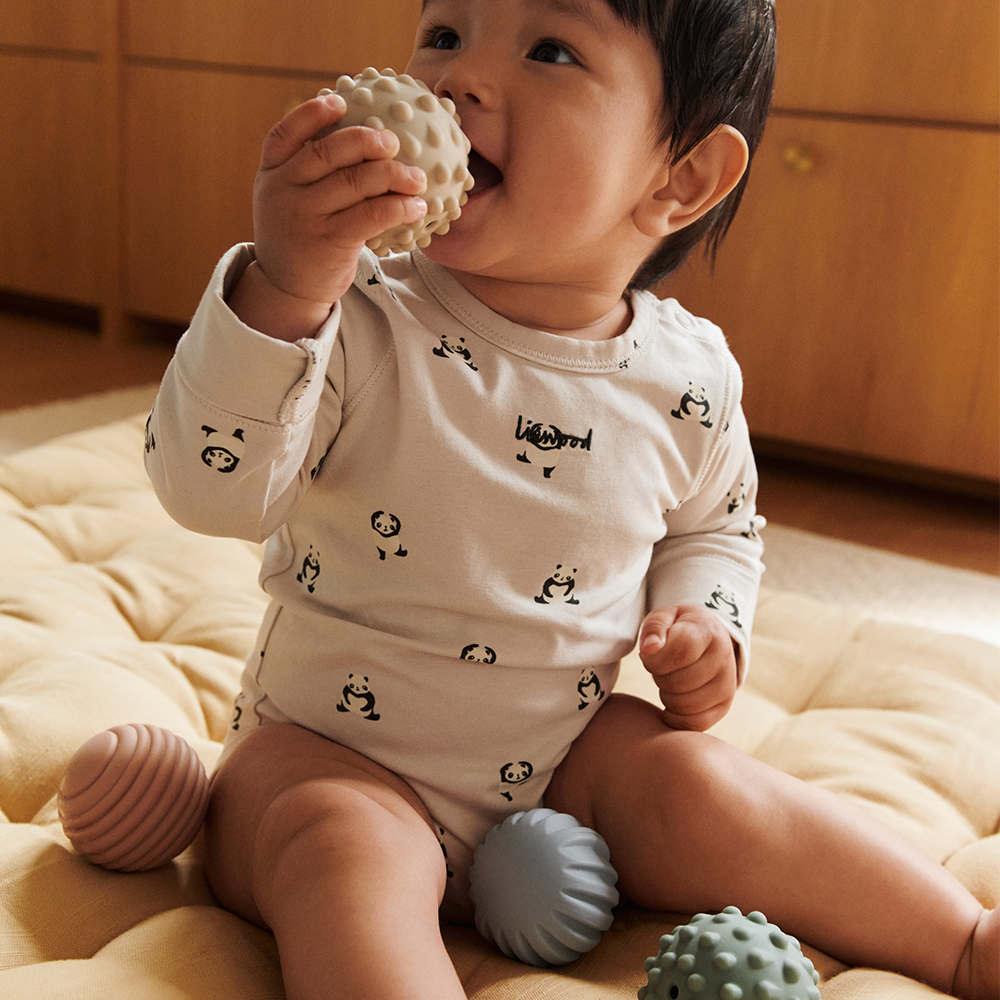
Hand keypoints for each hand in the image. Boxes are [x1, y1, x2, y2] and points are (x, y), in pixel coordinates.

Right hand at [231, 93, 427, 338]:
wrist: (286, 289)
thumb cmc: (299, 238)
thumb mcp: (286, 201)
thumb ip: (307, 174)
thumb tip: (356, 140)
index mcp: (271, 174)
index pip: (284, 134)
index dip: (311, 114)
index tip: (339, 99)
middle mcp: (283, 191)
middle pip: (326, 153)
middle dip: (365, 141)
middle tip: (394, 141)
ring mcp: (305, 216)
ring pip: (354, 183)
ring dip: (393, 175)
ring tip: (418, 178)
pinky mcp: (329, 242)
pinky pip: (370, 215)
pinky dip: (398, 207)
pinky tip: (417, 207)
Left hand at [638, 605, 737, 730]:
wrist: (708, 638)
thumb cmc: (678, 628)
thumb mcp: (664, 617)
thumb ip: (654, 628)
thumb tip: (650, 649)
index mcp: (709, 631)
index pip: (679, 652)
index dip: (655, 658)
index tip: (649, 652)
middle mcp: (725, 658)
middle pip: (677, 682)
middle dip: (658, 676)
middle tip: (660, 665)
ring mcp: (727, 684)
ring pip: (684, 705)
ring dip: (665, 695)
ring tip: (669, 677)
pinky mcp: (724, 706)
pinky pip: (695, 723)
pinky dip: (676, 717)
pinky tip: (672, 700)